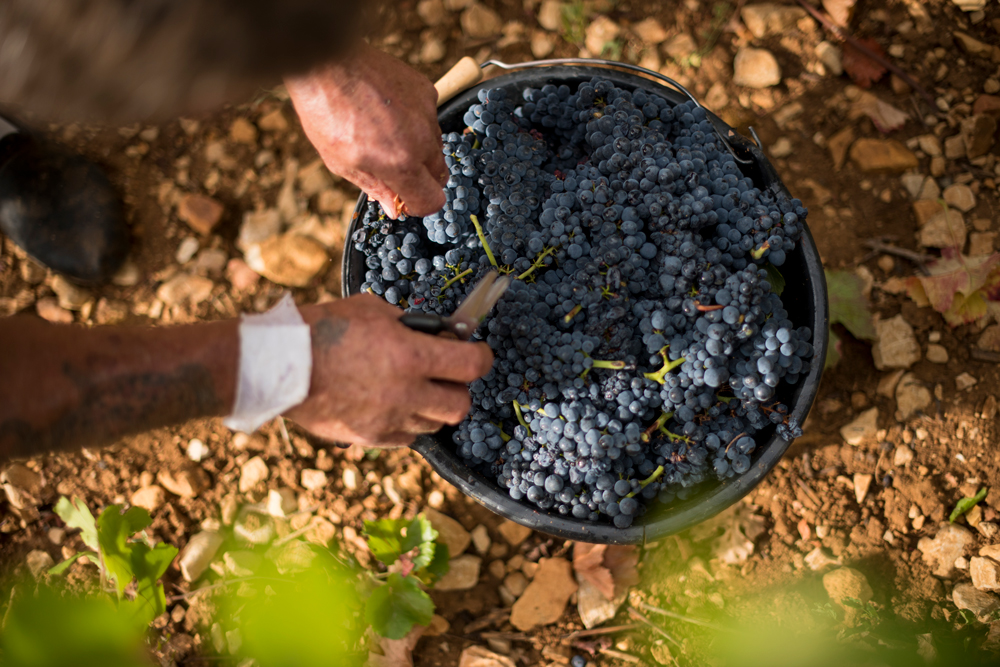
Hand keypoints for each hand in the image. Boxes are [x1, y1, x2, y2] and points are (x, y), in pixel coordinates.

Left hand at [286, 43, 446, 217]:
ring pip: (434, 146)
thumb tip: (393, 207)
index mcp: (400, 164)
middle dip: (419, 178)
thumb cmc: (327, 110)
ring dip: (416, 148)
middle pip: (439, 175)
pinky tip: (388, 112)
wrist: (328, 62)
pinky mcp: (426, 91)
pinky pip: (429, 117)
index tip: (404, 199)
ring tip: (384, 133)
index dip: (417, 204)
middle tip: (392, 168)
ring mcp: (427, 113)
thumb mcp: (341, 162)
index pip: (432, 201)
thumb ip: (374, 187)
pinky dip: (414, 120)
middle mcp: (421, 140)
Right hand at [286, 294, 493, 447]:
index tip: (476, 352)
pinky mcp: (369, 437)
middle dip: (458, 389)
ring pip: (434, 424)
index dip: (481, 357)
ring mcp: (388, 419)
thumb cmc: (323, 329)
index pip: (471, 365)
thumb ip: (406, 323)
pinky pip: (406, 437)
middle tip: (445, 375)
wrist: (279, 364)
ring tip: (413, 389)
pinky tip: (390, 405)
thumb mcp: (371, 310)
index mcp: (410, 355)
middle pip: (459, 405)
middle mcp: (405, 392)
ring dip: (432, 407)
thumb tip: (431, 332)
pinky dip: (406, 423)